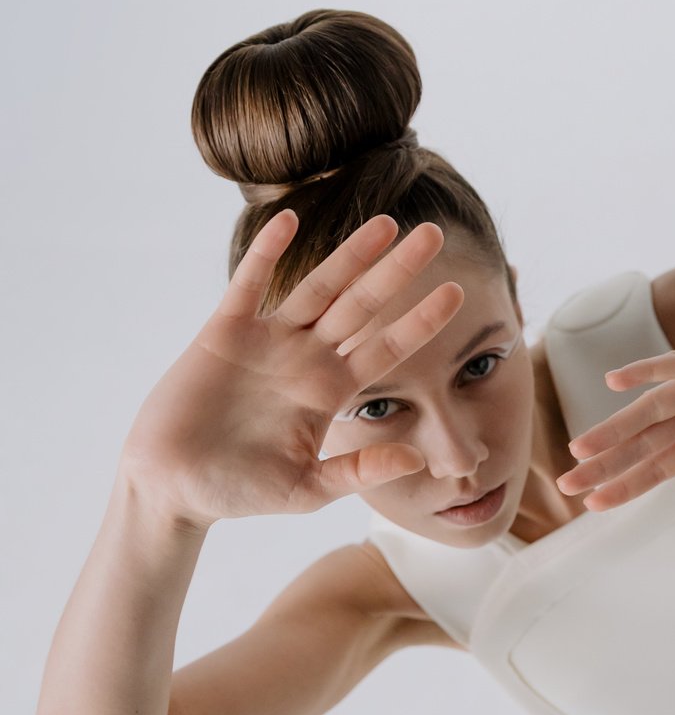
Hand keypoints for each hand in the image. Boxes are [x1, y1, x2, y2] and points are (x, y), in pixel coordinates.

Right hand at [119, 209, 464, 527]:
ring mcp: (268, 341)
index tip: (458, 294)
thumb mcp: (310, 487)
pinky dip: (265, 255)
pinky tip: (287, 222)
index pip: (387, 348)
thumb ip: (361, 470)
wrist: (175, 489)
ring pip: (318, 288)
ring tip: (386, 223)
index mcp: (332, 390)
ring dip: (351, 255)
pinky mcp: (224, 334)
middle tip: (435, 235)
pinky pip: (248, 286)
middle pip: (363, 306)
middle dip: (398, 271)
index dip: (420, 321)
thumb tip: (419, 461)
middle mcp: (307, 357)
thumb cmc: (242, 491)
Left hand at [555, 312, 674, 527]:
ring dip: (616, 426)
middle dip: (608, 462)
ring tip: (580, 447)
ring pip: (652, 407)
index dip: (628, 484)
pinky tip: (616, 382)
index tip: (592, 506)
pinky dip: (648, 370)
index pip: (661, 464)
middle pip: (645, 440)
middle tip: (567, 484)